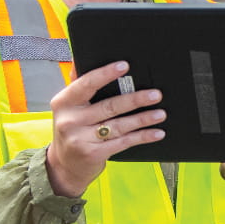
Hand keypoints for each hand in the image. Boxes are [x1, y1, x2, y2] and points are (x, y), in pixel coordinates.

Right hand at [44, 61, 164, 197]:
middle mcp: (70, 120)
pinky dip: (142, 136)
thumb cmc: (72, 129)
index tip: (125, 66)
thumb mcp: (69, 107)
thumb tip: (82, 57)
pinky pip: (123, 142)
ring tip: (161, 113)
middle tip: (156, 94)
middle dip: (136, 99)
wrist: (64, 166)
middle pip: (109, 106)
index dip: (106, 74)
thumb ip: (78, 84)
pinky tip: (156, 132)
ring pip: (119, 125)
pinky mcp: (93, 154)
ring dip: (143, 119)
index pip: (86, 84)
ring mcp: (81, 139)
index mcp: (64, 102)